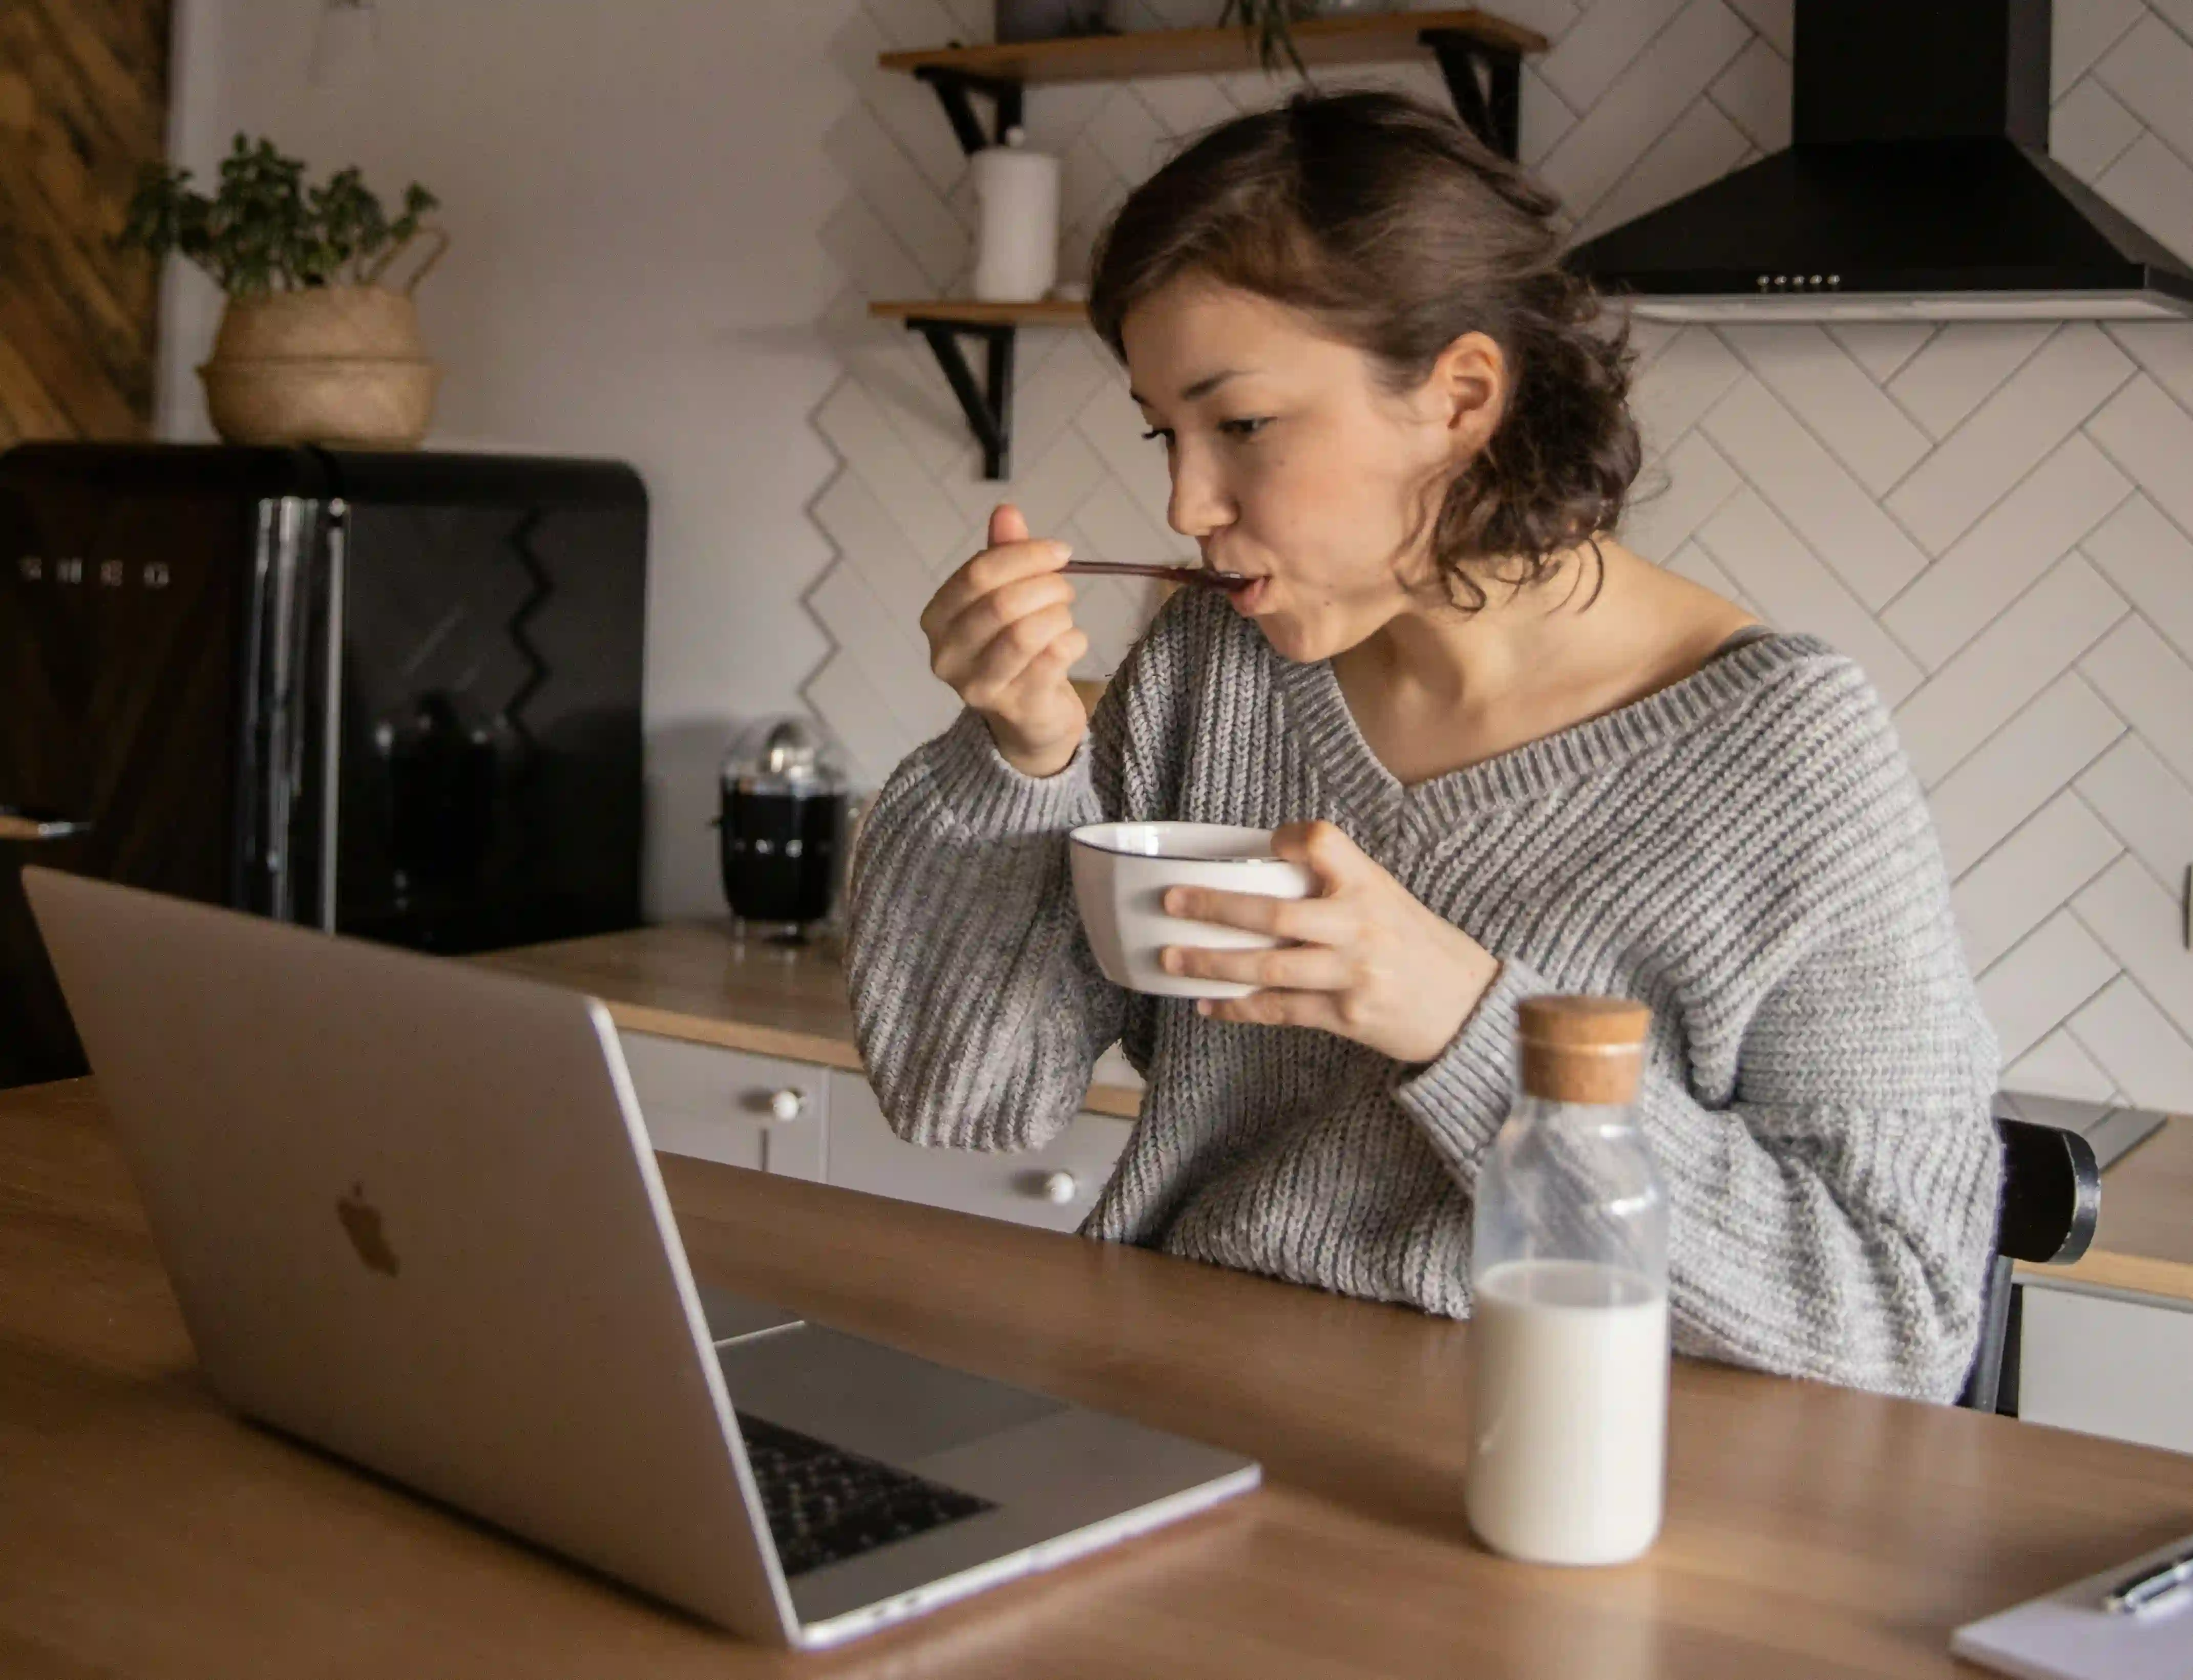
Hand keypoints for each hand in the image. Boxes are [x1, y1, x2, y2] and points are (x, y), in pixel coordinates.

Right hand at [919, 503, 1088, 777]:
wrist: (1030, 719)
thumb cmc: (1014, 648)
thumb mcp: (1005, 595)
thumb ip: (1003, 554)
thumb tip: (1006, 511)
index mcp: (936, 618)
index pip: (977, 573)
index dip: (1024, 555)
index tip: (1061, 551)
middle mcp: (946, 655)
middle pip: (1001, 602)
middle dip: (1046, 586)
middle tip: (1066, 588)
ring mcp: (976, 687)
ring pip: (1026, 633)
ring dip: (1059, 615)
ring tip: (1065, 616)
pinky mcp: (1014, 708)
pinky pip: (1052, 660)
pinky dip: (1073, 641)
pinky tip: (1073, 641)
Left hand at [1159, 821, 1501, 1065]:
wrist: (1468, 1006)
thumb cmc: (1415, 944)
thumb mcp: (1385, 897)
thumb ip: (1335, 882)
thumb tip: (1261, 868)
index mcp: (1370, 884)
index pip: (1324, 842)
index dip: (1288, 840)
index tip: (1266, 844)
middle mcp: (1360, 926)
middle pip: (1276, 915)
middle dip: (1216, 909)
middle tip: (1170, 903)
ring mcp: (1353, 975)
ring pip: (1269, 968)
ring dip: (1213, 964)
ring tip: (1171, 959)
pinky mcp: (1348, 1016)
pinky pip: (1281, 1010)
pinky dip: (1239, 1008)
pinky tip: (1207, 1004)